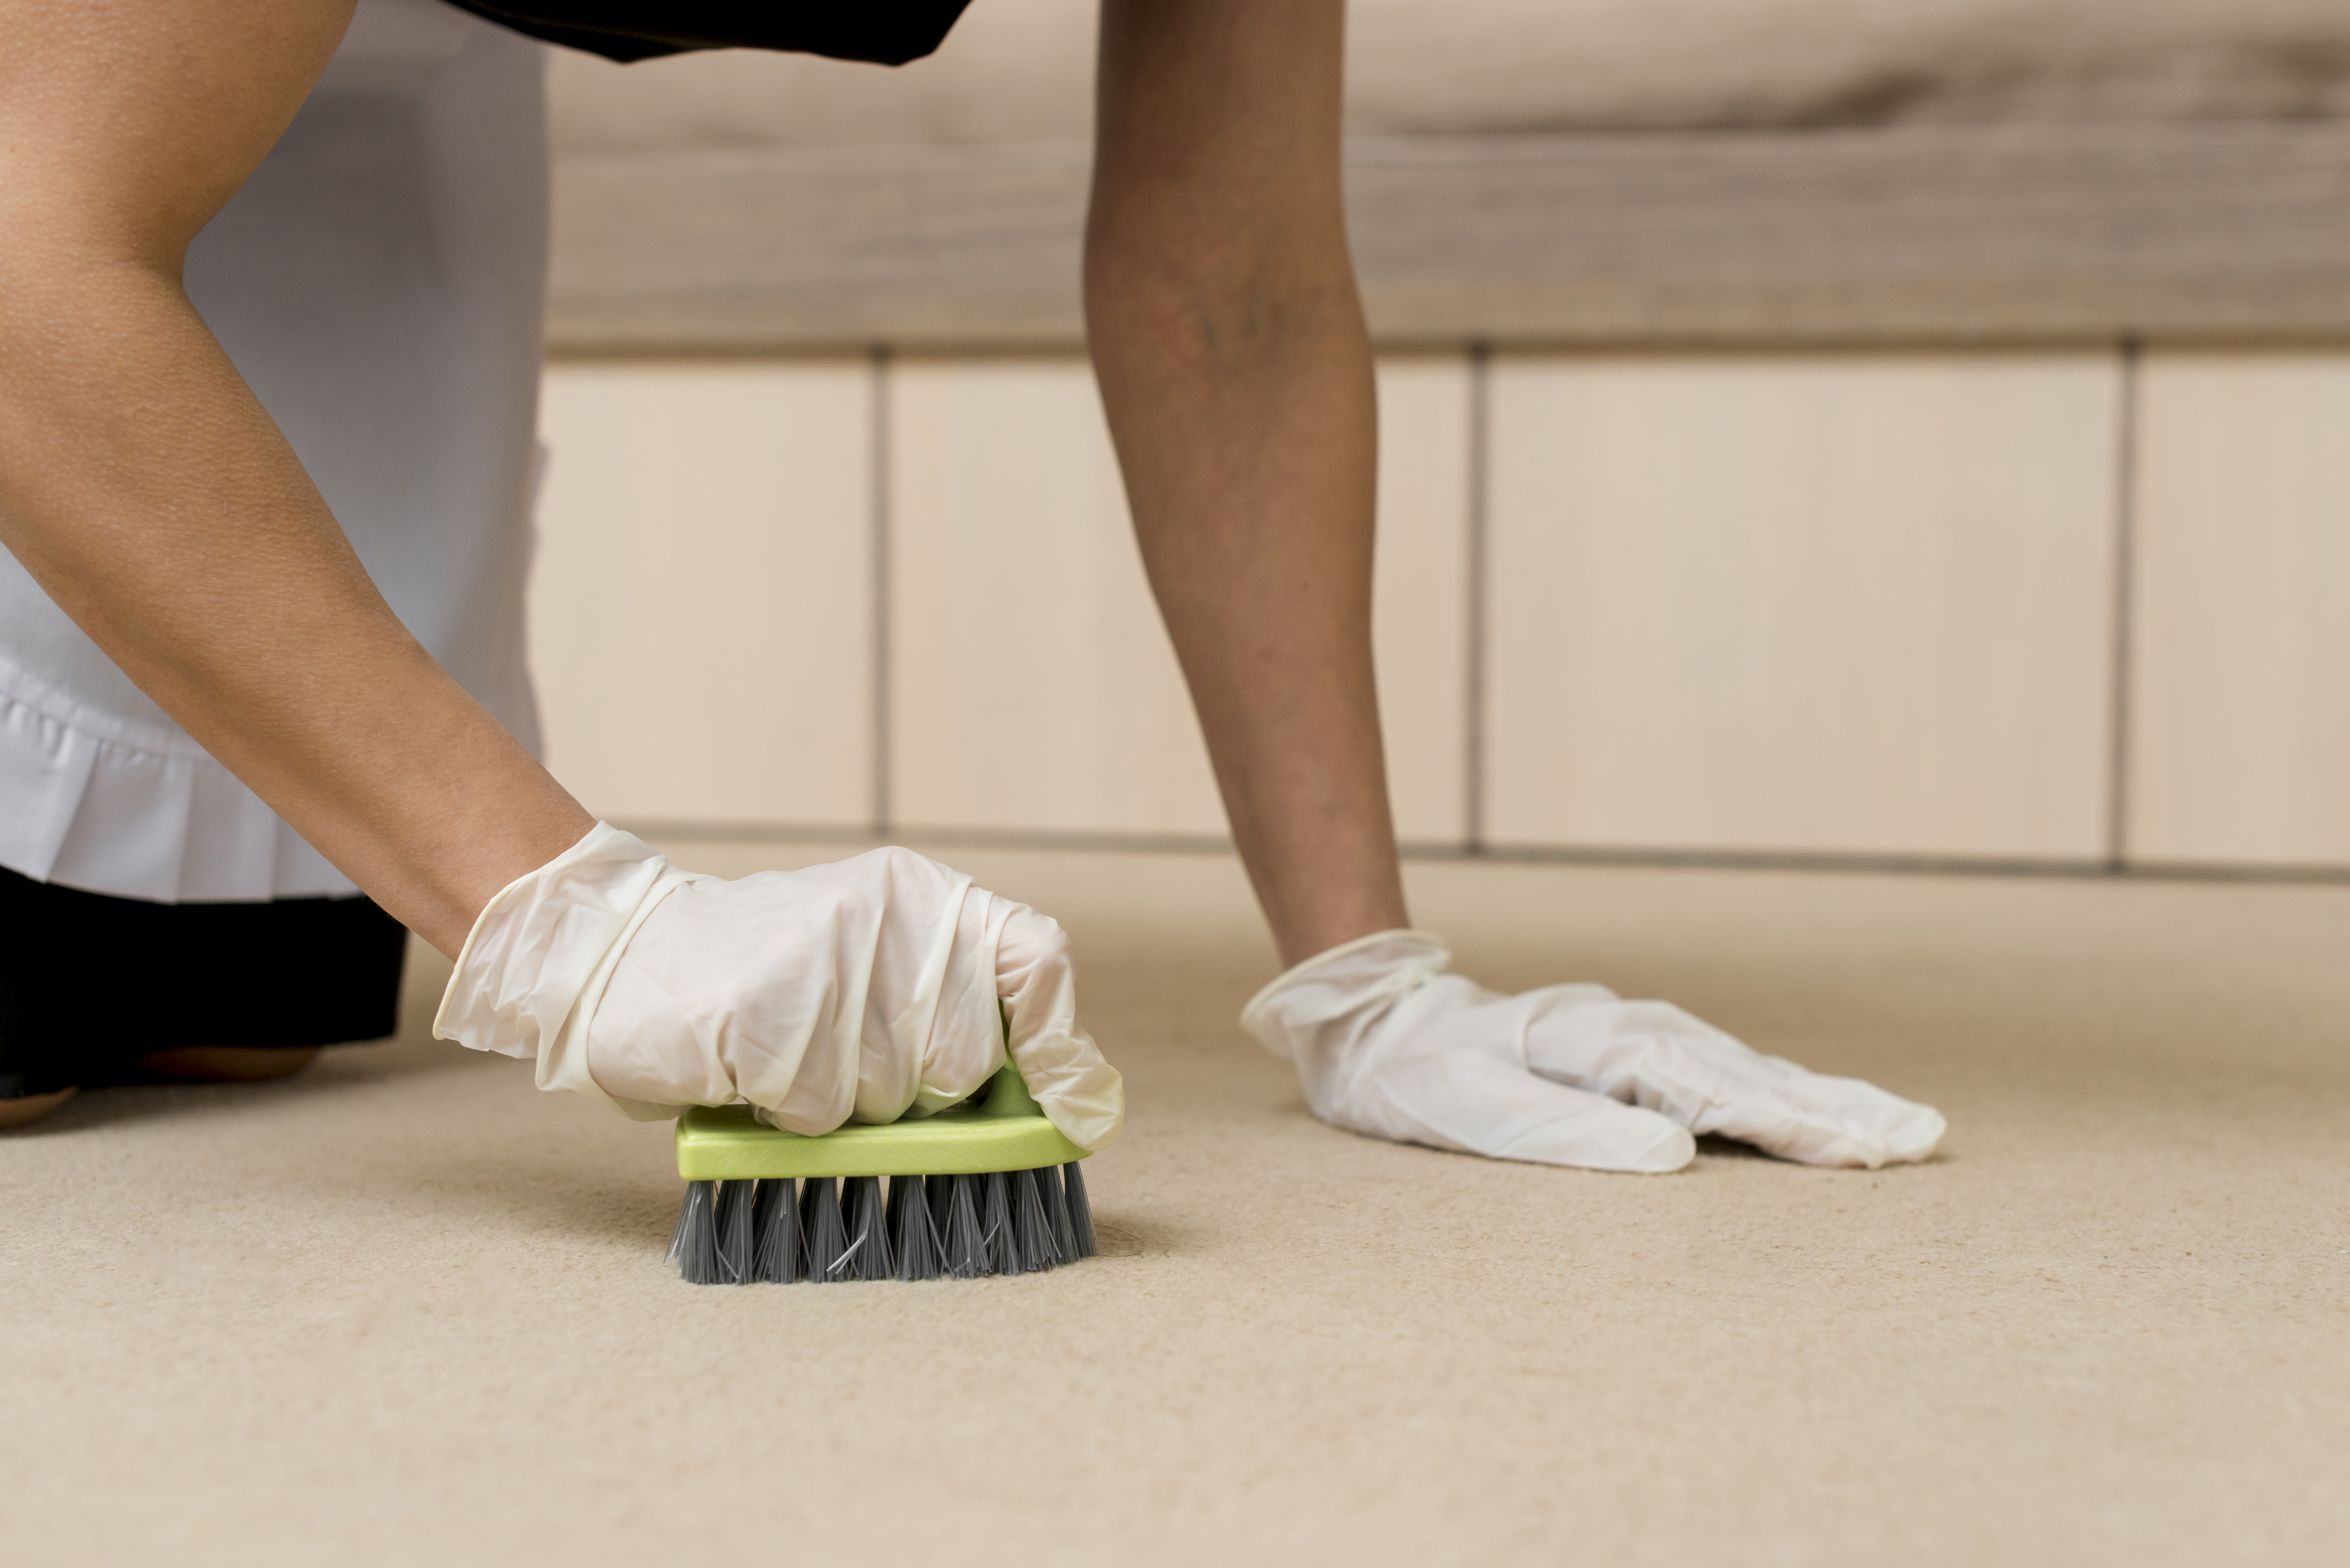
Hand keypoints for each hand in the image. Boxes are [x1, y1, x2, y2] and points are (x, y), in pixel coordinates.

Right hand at [434, 827, 1122, 1151]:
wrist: (626, 956)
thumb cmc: (766, 979)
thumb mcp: (876, 964)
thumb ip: (961, 1009)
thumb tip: (1065, 1099)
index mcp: (923, 897)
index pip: (1035, 962)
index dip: (1062, 1048)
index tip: (1075, 1114)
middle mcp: (888, 917)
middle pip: (964, 1059)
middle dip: (918, 1093)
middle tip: (851, 1061)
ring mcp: (826, 963)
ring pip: (890, 1098)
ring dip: (844, 1105)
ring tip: (791, 1056)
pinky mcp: (765, 1017)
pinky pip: (817, 1113)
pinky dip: (787, 1115)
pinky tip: (752, 1071)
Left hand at [1241, 931, 1942, 1171]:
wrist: (1373, 1023)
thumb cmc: (1419, 1076)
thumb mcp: (1478, 1111)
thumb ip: (1574, 1134)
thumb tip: (1674, 1157)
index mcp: (1605, 1048)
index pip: (1721, 1095)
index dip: (1799, 1127)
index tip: (1870, 1152)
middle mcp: (1631, 1034)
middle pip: (1753, 1076)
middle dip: (1839, 1109)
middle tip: (1924, 1136)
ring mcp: (1631, 1038)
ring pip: (1744, 1071)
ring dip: (1818, 1099)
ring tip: (1893, 1126)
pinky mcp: (1623, 1053)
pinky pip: (1715, 1074)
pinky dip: (1770, 1091)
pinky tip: (1804, 1110)